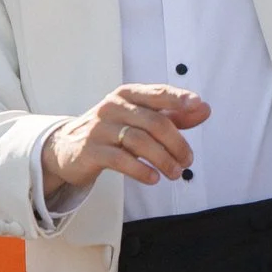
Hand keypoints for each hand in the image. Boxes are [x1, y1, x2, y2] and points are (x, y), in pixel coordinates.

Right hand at [42, 84, 205, 191]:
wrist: (67, 148)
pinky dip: (141, 170)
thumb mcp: (140, 118)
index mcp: (128, 95)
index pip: (158, 93)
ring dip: (163, 160)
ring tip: (176, 173)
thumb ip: (172, 114)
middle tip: (188, 160)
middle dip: (176, 143)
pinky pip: (121, 160)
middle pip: (154, 122)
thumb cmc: (112, 131)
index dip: (179, 98)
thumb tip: (204, 109)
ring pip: (140, 141)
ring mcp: (101, 128)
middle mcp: (114, 107)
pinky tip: (153, 178)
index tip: (198, 105)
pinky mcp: (91, 150)